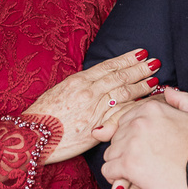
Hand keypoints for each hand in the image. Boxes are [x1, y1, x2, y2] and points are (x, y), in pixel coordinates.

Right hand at [21, 49, 159, 163]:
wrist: (32, 136)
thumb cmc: (42, 115)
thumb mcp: (59, 91)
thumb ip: (79, 85)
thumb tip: (94, 79)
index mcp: (79, 80)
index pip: (109, 66)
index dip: (127, 59)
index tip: (141, 52)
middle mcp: (88, 92)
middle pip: (120, 77)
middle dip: (140, 69)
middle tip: (155, 62)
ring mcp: (94, 109)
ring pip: (123, 94)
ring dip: (141, 86)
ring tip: (155, 80)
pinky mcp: (96, 128)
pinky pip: (120, 116)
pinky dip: (134, 109)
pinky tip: (145, 105)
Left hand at [100, 86, 187, 188]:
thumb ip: (181, 99)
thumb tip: (167, 91)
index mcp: (151, 109)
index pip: (126, 119)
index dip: (133, 135)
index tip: (142, 147)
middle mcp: (137, 122)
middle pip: (117, 136)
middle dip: (125, 149)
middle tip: (140, 162)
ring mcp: (131, 143)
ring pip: (110, 153)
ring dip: (119, 164)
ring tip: (133, 173)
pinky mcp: (127, 165)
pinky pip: (107, 170)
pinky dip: (114, 177)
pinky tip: (126, 181)